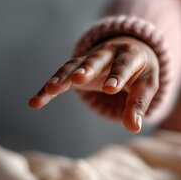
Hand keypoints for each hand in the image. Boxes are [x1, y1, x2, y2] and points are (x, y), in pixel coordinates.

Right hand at [28, 36, 159, 132]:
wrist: (127, 50)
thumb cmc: (139, 72)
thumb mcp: (146, 86)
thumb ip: (139, 105)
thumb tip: (133, 128)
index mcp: (129, 55)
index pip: (124, 66)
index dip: (117, 77)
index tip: (110, 89)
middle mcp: (106, 54)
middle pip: (95, 61)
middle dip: (86, 69)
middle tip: (78, 78)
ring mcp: (87, 60)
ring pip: (72, 67)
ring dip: (61, 77)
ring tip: (50, 89)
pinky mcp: (73, 69)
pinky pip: (59, 78)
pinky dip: (47, 89)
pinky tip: (34, 102)